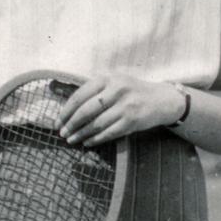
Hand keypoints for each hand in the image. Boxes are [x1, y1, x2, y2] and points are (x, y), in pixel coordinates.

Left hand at [57, 74, 186, 144]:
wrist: (162, 99)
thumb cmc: (132, 91)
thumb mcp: (114, 83)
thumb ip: (94, 91)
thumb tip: (68, 107)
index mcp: (108, 78)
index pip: (80, 95)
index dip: (66, 110)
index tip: (58, 121)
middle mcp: (116, 90)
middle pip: (86, 111)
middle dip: (71, 124)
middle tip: (62, 133)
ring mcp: (125, 106)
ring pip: (96, 124)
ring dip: (81, 134)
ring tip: (72, 140)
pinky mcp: (132, 121)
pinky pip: (109, 133)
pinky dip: (96, 139)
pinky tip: (88, 142)